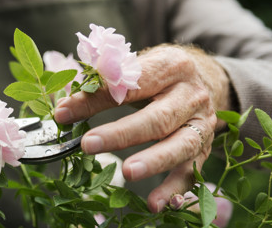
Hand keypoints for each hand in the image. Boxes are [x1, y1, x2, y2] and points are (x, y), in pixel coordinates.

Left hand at [54, 44, 230, 212]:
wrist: (206, 79)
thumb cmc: (160, 74)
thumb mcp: (137, 67)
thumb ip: (103, 84)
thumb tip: (65, 107)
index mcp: (170, 66)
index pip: (131, 83)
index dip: (96, 98)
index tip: (64, 112)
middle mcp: (191, 94)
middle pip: (158, 117)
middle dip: (122, 134)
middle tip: (89, 145)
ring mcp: (202, 123)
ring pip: (180, 145)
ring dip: (153, 162)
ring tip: (128, 172)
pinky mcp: (205, 147)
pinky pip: (191, 171)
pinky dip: (174, 190)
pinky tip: (155, 204)